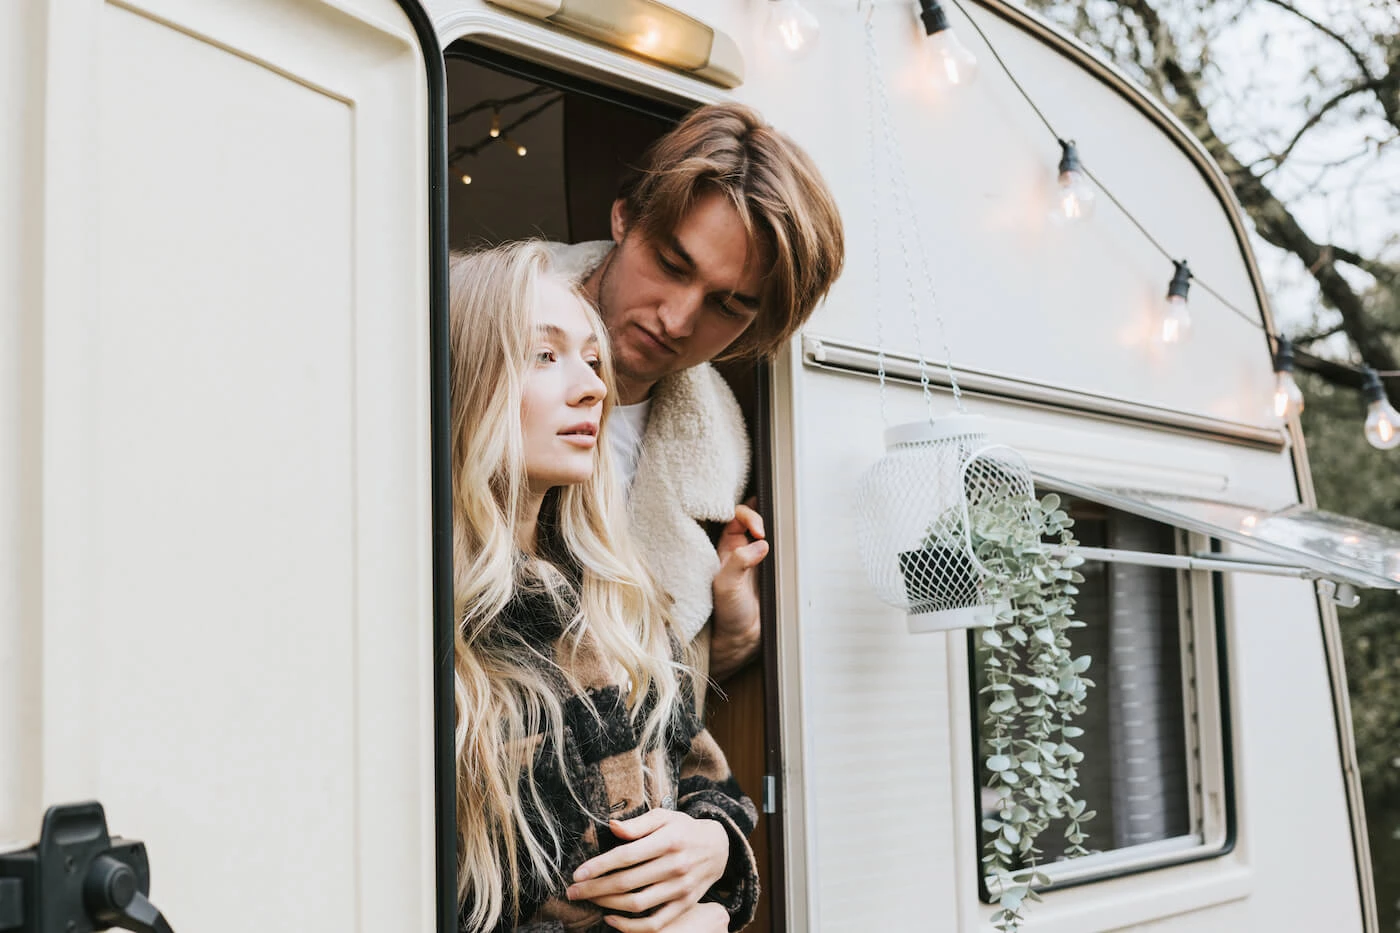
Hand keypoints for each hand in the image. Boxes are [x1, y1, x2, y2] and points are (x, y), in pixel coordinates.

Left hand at [566, 809, 729, 930]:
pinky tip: (611, 919)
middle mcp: (675, 866)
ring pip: (637, 904)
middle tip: (573, 891)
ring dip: (607, 905)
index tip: (577, 874)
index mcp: (668, 840)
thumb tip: (611, 827)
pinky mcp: (684, 905)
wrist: (718, 848)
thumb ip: (637, 824)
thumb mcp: (664, 817)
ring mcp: (681, 888)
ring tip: (589, 900)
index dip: (599, 866)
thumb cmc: (683, 829)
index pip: (627, 856)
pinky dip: (630, 927)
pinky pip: (655, 924)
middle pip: (627, 882)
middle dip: (595, 888)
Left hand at [709, 499, 767, 681]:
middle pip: (752, 518)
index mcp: (725, 548)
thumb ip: (739, 562)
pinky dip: (784, 544)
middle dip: (763, 515)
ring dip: (775, 529)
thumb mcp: (726, 585)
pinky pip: (778, 549)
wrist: (742, 638)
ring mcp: (756, 559)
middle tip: (770, 530)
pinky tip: (788, 547)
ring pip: (766, 532)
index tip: (759, 531)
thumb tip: (760, 545)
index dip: (747, 516)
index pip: (735, 516)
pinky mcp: (770, 570)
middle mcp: (740, 550)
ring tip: (782, 534)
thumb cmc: (726, 613)